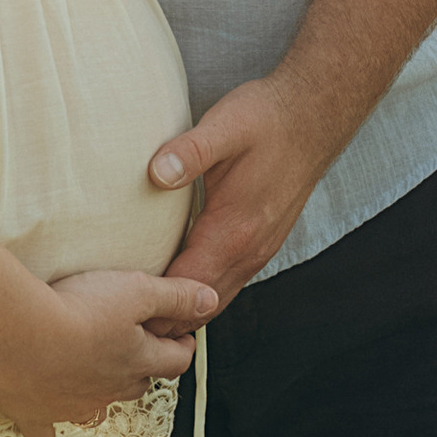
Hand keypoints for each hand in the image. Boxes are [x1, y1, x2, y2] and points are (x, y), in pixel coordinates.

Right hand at [0, 268, 217, 436]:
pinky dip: (48, 425)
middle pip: (137, 385)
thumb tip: (211, 300)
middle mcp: (109, 391)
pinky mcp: (36, 415)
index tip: (182, 336)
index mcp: (137, 361)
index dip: (182, 347)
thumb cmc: (77, 308)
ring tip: (91, 374)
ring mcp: (72, 408)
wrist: (16, 335)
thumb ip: (175, 295)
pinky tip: (45, 418)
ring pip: (96, 409)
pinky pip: (46, 431)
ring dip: (99, 393)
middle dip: (142, 368)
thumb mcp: (135, 290)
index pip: (175, 361)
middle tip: (135, 347)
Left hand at [151, 72, 338, 305]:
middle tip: (128, 320)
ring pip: (219, 296)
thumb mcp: (223, 127)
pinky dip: (205, 291)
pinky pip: (230, 280)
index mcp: (234, 230)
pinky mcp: (264, 241)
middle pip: (203, 303)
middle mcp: (250, 249)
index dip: (155, 301)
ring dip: (188, 308)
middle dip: (168, 317)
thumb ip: (189, 152)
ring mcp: (260, 248)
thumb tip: (156, 173)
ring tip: (150, 311)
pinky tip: (183, 279)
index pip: (188, 285)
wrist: (314, 116)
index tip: (122, 306)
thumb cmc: (267, 120)